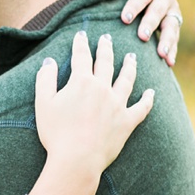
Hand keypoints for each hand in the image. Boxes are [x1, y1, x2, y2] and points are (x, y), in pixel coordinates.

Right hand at [30, 33, 153, 194]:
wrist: (77, 160)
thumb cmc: (56, 133)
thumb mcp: (43, 103)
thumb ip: (45, 79)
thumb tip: (49, 61)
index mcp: (81, 82)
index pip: (81, 56)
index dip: (80, 44)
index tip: (81, 35)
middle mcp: (102, 88)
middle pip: (106, 63)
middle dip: (105, 48)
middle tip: (106, 38)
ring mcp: (117, 105)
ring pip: (126, 80)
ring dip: (129, 67)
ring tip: (132, 58)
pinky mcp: (126, 122)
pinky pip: (141, 108)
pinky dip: (147, 100)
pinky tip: (151, 92)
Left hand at [115, 0, 181, 66]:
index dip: (134, 6)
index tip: (124, 18)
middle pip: (158, 10)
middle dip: (150, 23)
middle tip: (141, 36)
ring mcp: (172, 10)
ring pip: (171, 26)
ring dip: (167, 40)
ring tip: (161, 54)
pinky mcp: (174, 23)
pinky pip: (175, 38)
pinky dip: (172, 50)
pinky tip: (169, 63)